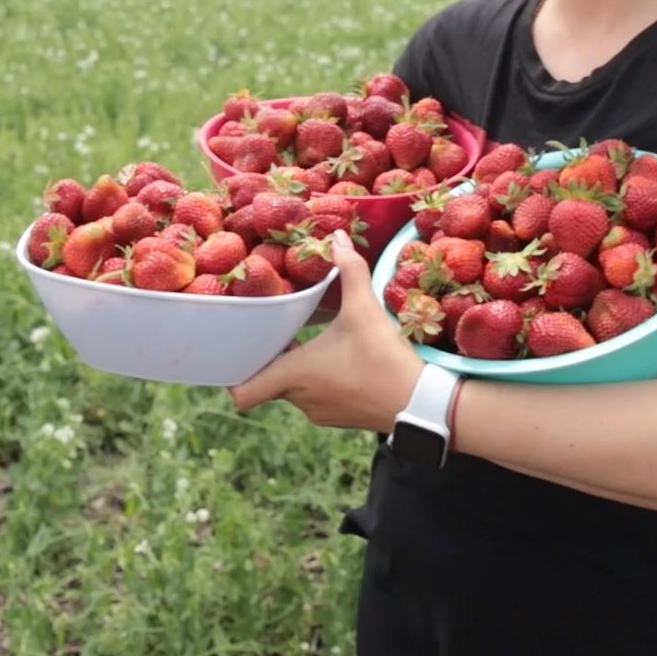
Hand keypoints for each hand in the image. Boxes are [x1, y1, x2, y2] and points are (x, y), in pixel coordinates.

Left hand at [228, 230, 423, 432]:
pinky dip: (319, 380)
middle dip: (273, 358)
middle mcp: (300, 398)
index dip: (236, 374)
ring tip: (309, 340)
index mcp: (294, 374)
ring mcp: (320, 412)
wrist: (420, 403)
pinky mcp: (339, 417)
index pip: (242, 392)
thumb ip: (350, 270)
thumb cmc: (382, 357)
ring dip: (298, 368)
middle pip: (269, 382)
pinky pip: (316, 397)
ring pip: (294, 390)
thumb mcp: (364, 309)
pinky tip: (338, 359)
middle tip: (280, 330)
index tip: (245, 348)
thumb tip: (338, 237)